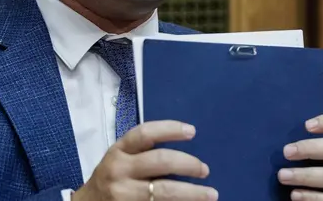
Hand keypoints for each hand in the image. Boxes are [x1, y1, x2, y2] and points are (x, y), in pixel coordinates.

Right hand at [73, 120, 218, 200]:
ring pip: (164, 191)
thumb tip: (185, 154)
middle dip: (188, 164)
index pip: (145, 133)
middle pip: (160, 161)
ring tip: (211, 194)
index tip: (192, 131)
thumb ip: (144, 152)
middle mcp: (119, 170)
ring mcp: (124, 195)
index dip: (170, 129)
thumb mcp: (120, 158)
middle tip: (204, 169)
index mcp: (119, 150)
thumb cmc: (111, 177)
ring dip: (192, 193)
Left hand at [278, 114, 322, 199]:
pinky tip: (295, 195)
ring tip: (283, 176)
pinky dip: (312, 197)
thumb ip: (309, 151)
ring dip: (305, 175)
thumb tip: (281, 141)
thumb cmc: (321, 180)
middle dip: (310, 148)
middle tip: (286, 151)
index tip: (306, 125)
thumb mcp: (319, 162)